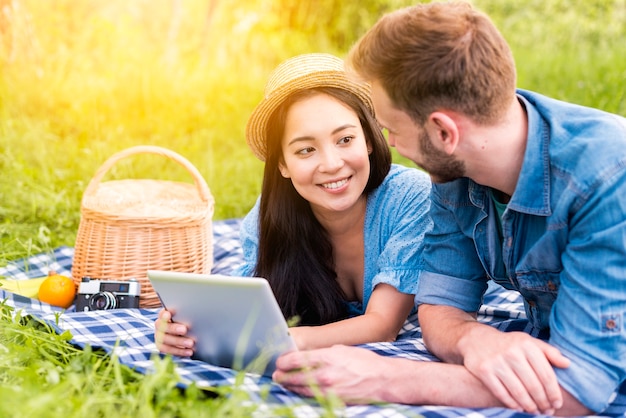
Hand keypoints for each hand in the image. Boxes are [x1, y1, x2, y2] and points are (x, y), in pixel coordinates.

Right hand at [154, 309, 194, 356]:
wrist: (186, 332)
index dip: (164, 315)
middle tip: (184, 330)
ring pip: (165, 341)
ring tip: (190, 343)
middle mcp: (159, 326)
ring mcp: (159, 337)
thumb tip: (194, 311)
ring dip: (178, 342)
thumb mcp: (187, 316)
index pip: (162, 314)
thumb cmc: (187, 320)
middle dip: (173, 329)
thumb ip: (186, 315)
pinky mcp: (163, 347)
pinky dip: (180, 351)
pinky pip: (169, 351)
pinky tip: (189, 351)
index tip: (168, 315)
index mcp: (164, 315)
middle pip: (163, 327)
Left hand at [273, 345, 391, 402]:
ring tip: (283, 382)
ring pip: (301, 389)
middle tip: (276, 374)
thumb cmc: (364, 362)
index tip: (279, 361)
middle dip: (282, 375)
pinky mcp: (333, 400)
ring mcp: (329, 389)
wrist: (382, 380)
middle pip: (295, 376)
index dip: (284, 361)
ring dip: (290, 386)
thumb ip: (323, 353)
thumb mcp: (342, 350)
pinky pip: (312, 397)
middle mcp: (326, 373)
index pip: (297, 359)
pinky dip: (303, 393)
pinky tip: (298, 391)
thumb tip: (308, 355)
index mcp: (327, 357)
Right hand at [459, 328, 569, 414]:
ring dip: (530, 406)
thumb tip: (567, 364)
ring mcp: (496, 362)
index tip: (557, 403)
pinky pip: (502, 393)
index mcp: (526, 345)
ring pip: (519, 392)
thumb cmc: (508, 344)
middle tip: (547, 411)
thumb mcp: (528, 342)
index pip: (546, 375)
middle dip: (543, 402)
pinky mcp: (484, 371)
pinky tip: (519, 407)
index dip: (554, 393)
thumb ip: (549, 352)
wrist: (477, 339)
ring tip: (535, 411)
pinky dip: (512, 404)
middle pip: (533, 386)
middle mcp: (511, 353)